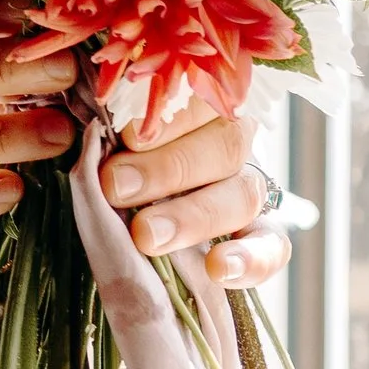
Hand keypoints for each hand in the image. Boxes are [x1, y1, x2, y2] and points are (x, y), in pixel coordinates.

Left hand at [98, 94, 288, 288]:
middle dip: (169, 168)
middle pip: (225, 145)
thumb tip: (95, 135)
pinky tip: (217, 268)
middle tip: (118, 187)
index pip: (199, 100)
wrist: (139, 245)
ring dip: (196, 215)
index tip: (126, 137)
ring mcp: (248, 194)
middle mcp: (230, 145)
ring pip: (245, 194)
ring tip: (147, 236)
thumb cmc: (116, 173)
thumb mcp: (106, 153)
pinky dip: (250, 258)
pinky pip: (273, 247)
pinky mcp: (262, 241)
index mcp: (197, 108)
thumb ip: (104, 145)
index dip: (168, 118)